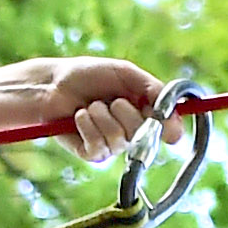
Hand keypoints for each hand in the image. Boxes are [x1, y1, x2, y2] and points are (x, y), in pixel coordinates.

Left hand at [5, 52, 166, 164]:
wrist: (53, 84)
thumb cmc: (88, 75)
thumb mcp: (124, 73)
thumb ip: (151, 88)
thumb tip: (174, 109)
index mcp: (144, 111)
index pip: (168, 128)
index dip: (170, 128)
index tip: (167, 125)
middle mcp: (132, 130)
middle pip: (146, 134)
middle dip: (127, 113)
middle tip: (112, 100)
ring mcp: (112, 144)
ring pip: (120, 140)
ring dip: (102, 116)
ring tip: (90, 106)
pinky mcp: (92, 153)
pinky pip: (99, 147)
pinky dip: (88, 126)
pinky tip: (79, 116)